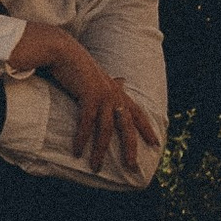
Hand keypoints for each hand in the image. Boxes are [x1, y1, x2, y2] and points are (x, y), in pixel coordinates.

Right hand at [12, 26, 154, 177]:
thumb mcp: (100, 76)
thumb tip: (123, 80)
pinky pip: (86, 124)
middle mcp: (115, 96)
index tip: (156, 145)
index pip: (138, 114)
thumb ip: (113, 83)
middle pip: (127, 128)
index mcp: (119, 93)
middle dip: (130, 149)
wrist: (65, 52)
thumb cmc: (80, 65)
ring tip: (96, 167)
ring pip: (105, 131)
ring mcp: (103, 97)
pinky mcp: (89, 97)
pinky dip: (81, 139)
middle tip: (132, 168)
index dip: (147, 129)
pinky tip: (77, 152)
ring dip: (100, 151)